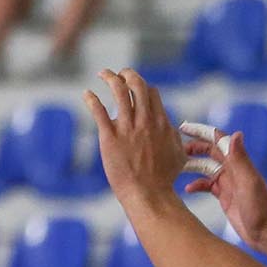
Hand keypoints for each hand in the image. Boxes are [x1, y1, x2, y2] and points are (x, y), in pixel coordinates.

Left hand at [81, 68, 189, 200]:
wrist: (149, 193)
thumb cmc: (164, 178)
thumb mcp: (179, 154)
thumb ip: (175, 136)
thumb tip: (173, 128)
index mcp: (162, 123)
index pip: (152, 93)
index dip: (143, 87)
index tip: (135, 89)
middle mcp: (145, 121)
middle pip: (137, 85)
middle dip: (128, 74)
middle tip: (120, 73)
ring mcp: (128, 128)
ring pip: (119, 92)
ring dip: (110, 78)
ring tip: (103, 73)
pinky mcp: (110, 137)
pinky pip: (99, 111)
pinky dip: (92, 99)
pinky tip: (87, 94)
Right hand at [175, 115, 266, 248]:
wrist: (266, 233)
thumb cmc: (260, 209)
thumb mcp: (248, 182)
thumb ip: (241, 159)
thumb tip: (236, 133)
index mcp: (237, 163)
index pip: (217, 140)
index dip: (201, 132)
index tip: (183, 127)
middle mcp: (233, 169)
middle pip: (209, 151)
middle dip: (192, 147)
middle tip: (172, 148)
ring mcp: (228, 183)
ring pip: (205, 167)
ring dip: (191, 164)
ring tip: (175, 166)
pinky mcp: (224, 196)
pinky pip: (207, 185)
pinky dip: (196, 185)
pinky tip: (187, 189)